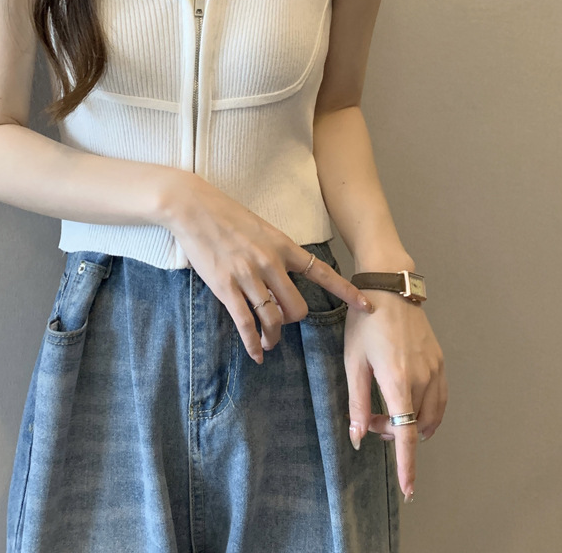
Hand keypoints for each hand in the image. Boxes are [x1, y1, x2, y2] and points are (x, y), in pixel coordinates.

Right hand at [165, 173, 374, 363]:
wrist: (194, 207)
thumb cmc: (226, 214)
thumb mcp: (262, 227)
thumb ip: (276, 250)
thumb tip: (284, 272)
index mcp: (283, 246)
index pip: (322, 272)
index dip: (346, 292)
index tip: (367, 305)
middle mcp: (270, 263)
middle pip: (297, 307)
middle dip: (292, 320)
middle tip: (282, 321)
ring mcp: (248, 276)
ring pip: (273, 319)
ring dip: (273, 336)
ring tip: (269, 343)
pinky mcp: (226, 286)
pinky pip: (245, 322)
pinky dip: (253, 342)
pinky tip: (256, 354)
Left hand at [344, 290, 446, 502]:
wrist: (389, 288)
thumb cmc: (364, 322)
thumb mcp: (353, 362)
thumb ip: (356, 403)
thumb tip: (357, 438)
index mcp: (398, 380)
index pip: (406, 434)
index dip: (407, 464)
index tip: (409, 490)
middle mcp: (423, 378)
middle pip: (413, 425)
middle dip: (391, 432)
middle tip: (366, 418)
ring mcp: (435, 369)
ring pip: (429, 415)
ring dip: (408, 423)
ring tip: (384, 411)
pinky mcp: (441, 361)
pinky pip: (440, 399)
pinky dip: (427, 412)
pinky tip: (412, 409)